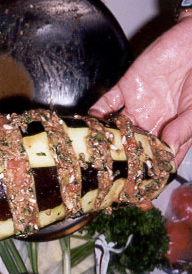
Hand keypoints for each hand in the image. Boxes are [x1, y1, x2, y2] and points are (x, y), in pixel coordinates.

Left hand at [89, 12, 191, 166]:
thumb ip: (184, 127)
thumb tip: (168, 148)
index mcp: (174, 129)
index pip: (160, 156)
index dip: (151, 171)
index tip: (138, 186)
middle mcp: (153, 121)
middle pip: (133, 144)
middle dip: (121, 157)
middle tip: (107, 171)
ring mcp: (138, 105)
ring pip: (117, 126)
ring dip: (106, 137)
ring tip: (94, 150)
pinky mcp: (127, 87)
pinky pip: (108, 101)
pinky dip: (98, 111)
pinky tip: (90, 121)